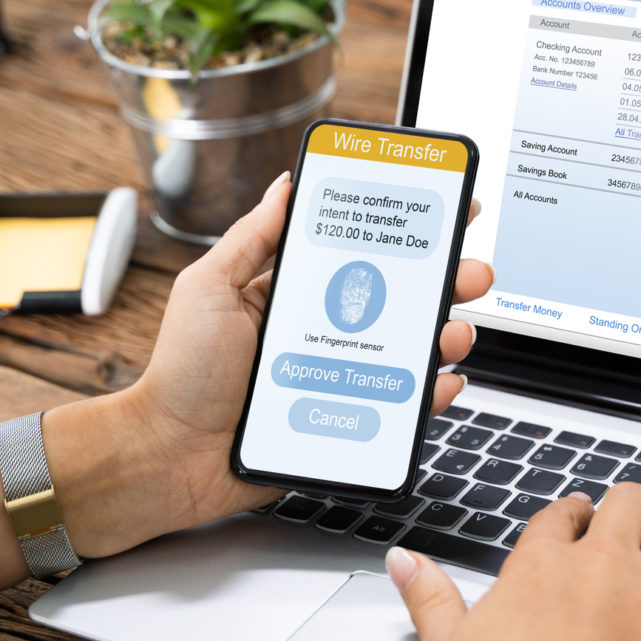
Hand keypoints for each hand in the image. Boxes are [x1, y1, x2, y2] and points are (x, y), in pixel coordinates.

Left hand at [46, 171, 494, 556]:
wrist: (169, 456)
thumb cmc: (180, 374)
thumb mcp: (208, 288)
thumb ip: (251, 238)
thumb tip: (286, 184)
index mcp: (295, 292)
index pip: (360, 251)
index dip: (403, 231)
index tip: (443, 209)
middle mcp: (325, 330)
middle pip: (400, 298)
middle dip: (445, 280)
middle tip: (471, 273)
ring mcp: (341, 375)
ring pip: (409, 350)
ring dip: (445, 335)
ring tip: (453, 332)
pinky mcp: (347, 421)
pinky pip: (401, 407)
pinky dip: (429, 395)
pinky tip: (441, 383)